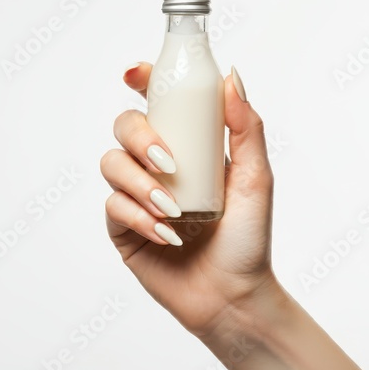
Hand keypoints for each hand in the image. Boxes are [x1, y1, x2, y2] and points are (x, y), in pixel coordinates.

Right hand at [101, 62, 276, 335]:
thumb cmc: (248, 237)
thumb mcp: (256, 178)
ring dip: (138, 183)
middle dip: (140, 136)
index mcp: (189, 148)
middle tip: (167, 161)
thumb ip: (246, 127)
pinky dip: (137, 217)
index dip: (143, 82)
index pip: (159, 104)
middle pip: (126, 127)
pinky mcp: (123, 227)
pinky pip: (113, 206)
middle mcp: (159, 166)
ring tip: (172, 208)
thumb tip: (231, 77)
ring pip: (112, 163)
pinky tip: (166, 234)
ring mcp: (138, 195)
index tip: (136, 74)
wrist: (233, 295)